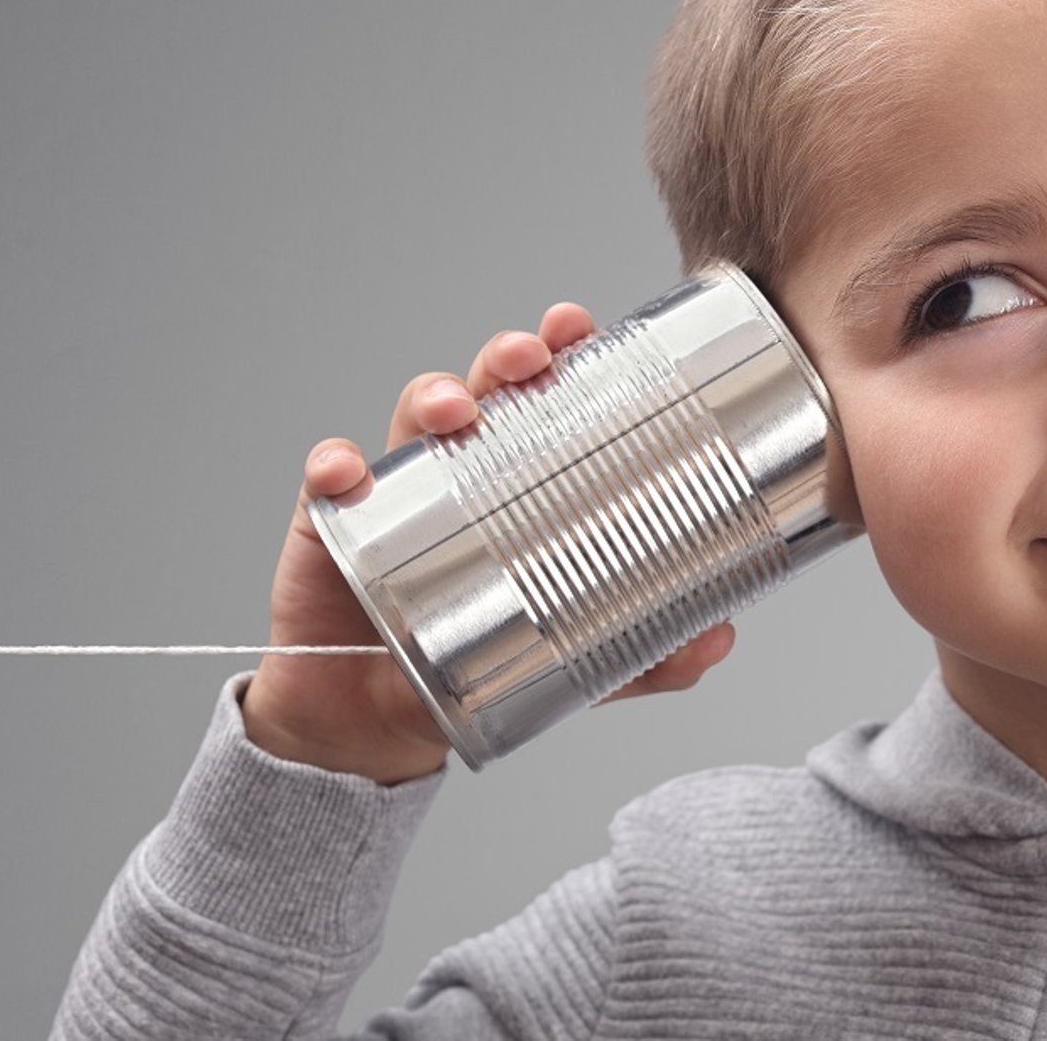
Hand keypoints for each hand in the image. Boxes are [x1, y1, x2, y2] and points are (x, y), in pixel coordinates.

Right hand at [242, 302, 740, 783]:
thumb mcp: (575, 666)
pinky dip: (334, 466)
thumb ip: (645, 656)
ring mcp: (396, 487)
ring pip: (412, 415)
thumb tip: (718, 639)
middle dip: (507, 357)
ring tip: (453, 412)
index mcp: (519, 481)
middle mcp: (461, 468)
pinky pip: (328, 479)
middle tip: (530, 359)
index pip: (544, 402)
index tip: (581, 329)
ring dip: (432, 395)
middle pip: (485, 388)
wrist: (379, 717)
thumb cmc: (476, 663)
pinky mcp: (334, 520)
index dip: (561, 353)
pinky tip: (344, 472)